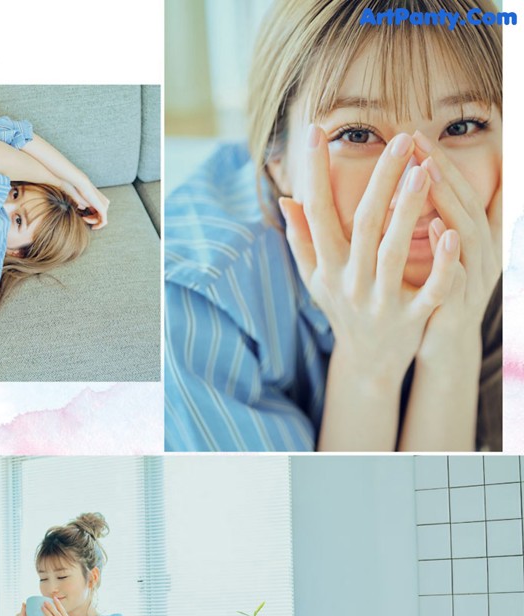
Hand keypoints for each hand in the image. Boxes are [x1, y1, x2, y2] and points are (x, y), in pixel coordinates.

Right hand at [62, 179, 109, 229]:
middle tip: (83, 218)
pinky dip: (98, 225)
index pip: (97, 212)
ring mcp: (104, 206)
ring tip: (84, 218)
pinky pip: (103, 221)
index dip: (90, 218)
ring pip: (101, 219)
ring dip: (92, 221)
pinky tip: (93, 226)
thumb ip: (83, 204)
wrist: (81, 185)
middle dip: (91, 220)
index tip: (83, 218)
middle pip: (99, 216)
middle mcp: (104, 202)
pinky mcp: (103, 209)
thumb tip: (83, 208)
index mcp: (99, 199)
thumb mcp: (80, 199)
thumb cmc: (78, 190)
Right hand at [279, 126, 461, 385]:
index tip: (317, 131)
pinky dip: (440, 265)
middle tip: (400, 139)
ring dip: (407, 211)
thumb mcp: (317, 278)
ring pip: (393, 251)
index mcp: (328, 266)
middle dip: (380, 181)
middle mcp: (351, 282)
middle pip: (363, 225)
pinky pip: (429, 290)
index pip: (317, 212)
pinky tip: (450, 233)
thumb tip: (287, 199)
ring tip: (423, 170)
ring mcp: (380, 301)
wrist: (369, 363)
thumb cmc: (344, 310)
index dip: (315, 172)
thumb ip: (302, 240)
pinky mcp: (411, 317)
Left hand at [411, 132, 500, 361]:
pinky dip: (449, 252)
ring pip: (469, 233)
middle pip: (469, 205)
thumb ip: (445, 216)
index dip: (452, 161)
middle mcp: (483, 257)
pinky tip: (435, 228)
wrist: (440, 347)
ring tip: (428, 171)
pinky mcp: (458, 306)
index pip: (469, 192)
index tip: (428, 132)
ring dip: (449, 200)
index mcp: (479, 241)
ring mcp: (474, 282)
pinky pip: (458, 275)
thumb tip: (431, 175)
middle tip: (419, 139)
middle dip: (446, 170)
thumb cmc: (439, 293)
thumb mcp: (446, 252)